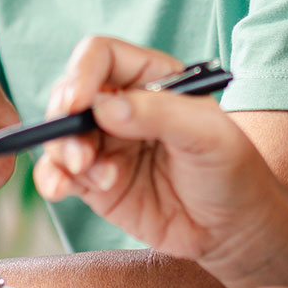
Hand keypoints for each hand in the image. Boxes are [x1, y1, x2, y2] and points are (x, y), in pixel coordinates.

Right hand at [30, 37, 287, 270]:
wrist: (234, 231)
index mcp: (152, 78)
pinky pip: (60, 173)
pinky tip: (62, 190)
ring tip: (91, 176)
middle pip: (70, 94)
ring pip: (61, 134)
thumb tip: (104, 107)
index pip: (102, 56)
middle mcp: (123, 106)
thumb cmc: (233, 172)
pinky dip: (52, 178)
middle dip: (65, 120)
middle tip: (79, 153)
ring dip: (62, 153)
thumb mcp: (209, 136)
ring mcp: (107, 144)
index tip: (75, 104)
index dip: (81, 73)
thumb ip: (159, 114)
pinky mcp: (96, 182)